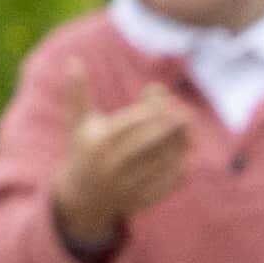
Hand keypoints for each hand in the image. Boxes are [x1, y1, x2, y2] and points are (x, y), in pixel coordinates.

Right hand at [51, 89, 196, 251]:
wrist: (80, 200)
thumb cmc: (82, 151)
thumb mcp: (77, 123)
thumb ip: (78, 93)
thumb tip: (73, 61)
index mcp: (99, 142)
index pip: (133, 121)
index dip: (154, 110)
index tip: (169, 101)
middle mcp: (112, 165)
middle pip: (150, 141)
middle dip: (171, 126)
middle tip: (187, 114)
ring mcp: (127, 185)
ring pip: (161, 162)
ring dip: (180, 145)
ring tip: (190, 131)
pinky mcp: (140, 201)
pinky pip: (167, 184)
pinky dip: (179, 169)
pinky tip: (187, 156)